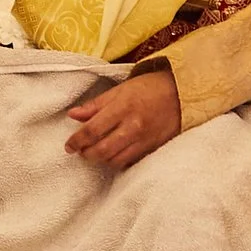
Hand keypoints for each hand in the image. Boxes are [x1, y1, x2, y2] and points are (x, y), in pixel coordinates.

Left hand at [63, 67, 181, 167]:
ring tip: (95, 153)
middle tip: (80, 151)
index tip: (69, 146)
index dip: (77, 141)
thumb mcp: (119, 90)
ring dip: (101, 160)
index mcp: (122, 108)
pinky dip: (117, 162)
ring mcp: (144, 139)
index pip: (92, 130)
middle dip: (87, 154)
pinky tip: (112, 155)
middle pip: (102, 150)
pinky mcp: (153, 148)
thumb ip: (95, 105)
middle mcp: (133, 126)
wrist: (181, 94)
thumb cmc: (148, 89)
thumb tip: (72, 115)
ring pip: (115, 160)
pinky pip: (130, 162)